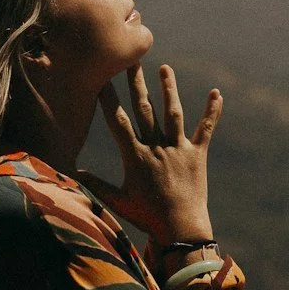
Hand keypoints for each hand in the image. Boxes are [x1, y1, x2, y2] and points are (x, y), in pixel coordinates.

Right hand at [81, 63, 221, 247]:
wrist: (181, 230)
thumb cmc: (146, 217)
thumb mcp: (117, 200)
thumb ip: (95, 184)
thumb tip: (71, 173)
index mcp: (135, 157)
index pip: (118, 122)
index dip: (108, 98)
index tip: (101, 78)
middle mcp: (156, 148)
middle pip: (144, 109)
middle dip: (136, 83)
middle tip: (131, 59)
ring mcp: (178, 149)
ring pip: (173, 113)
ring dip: (169, 89)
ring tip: (164, 68)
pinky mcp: (197, 155)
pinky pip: (206, 129)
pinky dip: (212, 111)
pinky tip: (217, 93)